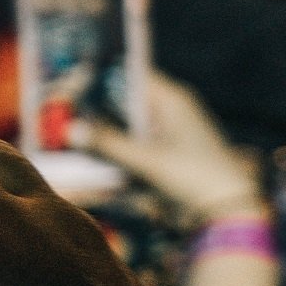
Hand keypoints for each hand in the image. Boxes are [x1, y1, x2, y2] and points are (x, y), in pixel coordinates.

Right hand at [71, 68, 261, 226]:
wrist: (228, 211)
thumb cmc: (193, 176)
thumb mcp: (147, 160)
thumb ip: (108, 144)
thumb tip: (69, 130)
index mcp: (171, 99)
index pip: (129, 74)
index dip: (99, 76)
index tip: (68, 81)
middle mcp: (169, 112)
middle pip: (123, 101)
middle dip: (93, 107)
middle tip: (57, 110)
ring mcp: (167, 135)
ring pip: (125, 126)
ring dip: (101, 132)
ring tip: (64, 133)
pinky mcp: (164, 157)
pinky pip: (132, 147)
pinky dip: (114, 152)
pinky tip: (89, 158)